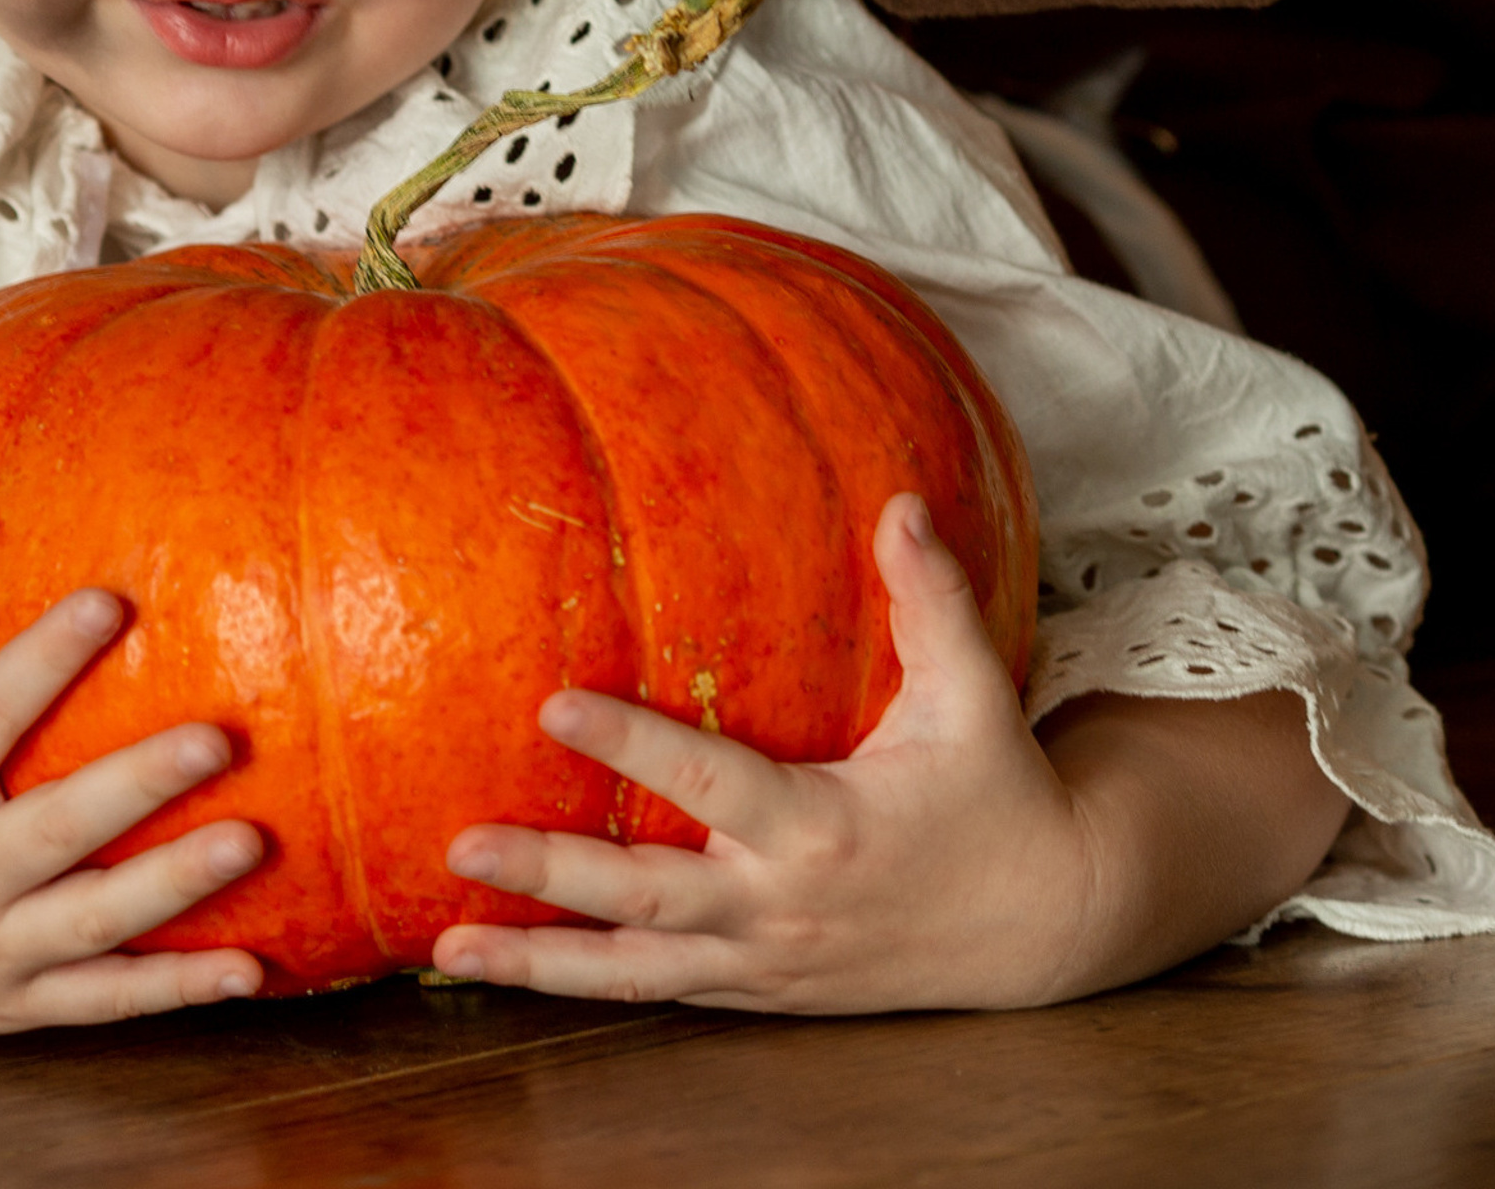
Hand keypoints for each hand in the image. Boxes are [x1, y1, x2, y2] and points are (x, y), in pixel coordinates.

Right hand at [0, 528, 266, 1041]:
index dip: (43, 661)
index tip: (110, 601)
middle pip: (57, 831)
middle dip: (139, 786)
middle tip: (217, 739)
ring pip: (94, 924)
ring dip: (178, 887)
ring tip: (253, 840)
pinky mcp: (7, 1003)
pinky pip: (101, 1002)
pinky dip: (175, 993)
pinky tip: (251, 969)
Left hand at [433, 495, 1124, 1012]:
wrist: (1047, 923)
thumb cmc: (999, 792)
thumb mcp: (974, 695)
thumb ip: (934, 599)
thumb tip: (903, 502)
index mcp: (825, 827)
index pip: (709, 781)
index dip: (631, 742)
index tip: (550, 701)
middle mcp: (782, 907)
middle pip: (649, 898)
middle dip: (552, 878)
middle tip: (461, 845)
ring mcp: (767, 963)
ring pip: (638, 973)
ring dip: (542, 964)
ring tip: (447, 945)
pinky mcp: (760, 991)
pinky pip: (660, 993)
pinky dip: (586, 985)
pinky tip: (511, 970)